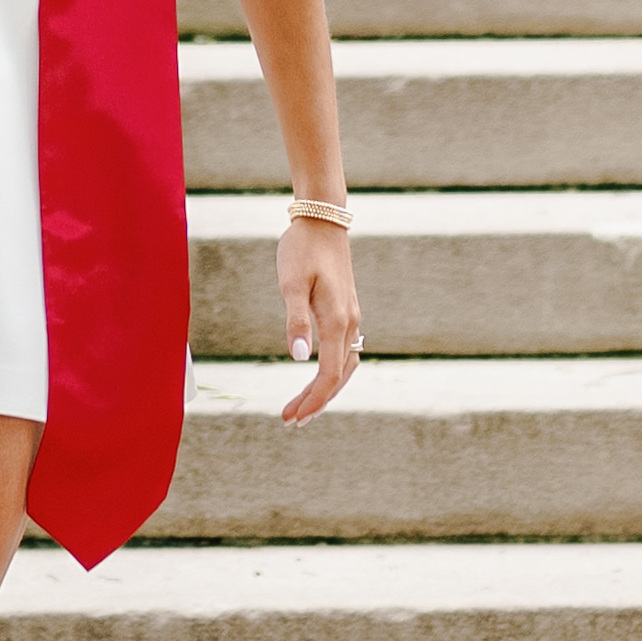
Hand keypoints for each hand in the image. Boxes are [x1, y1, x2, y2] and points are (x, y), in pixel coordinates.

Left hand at [278, 212, 359, 423]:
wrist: (322, 219)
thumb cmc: (302, 249)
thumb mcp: (292, 282)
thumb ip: (296, 320)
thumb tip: (298, 358)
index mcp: (337, 319)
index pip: (330, 373)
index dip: (313, 399)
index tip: (293, 418)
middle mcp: (350, 322)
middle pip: (339, 375)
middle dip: (317, 401)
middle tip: (291, 421)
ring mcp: (350, 316)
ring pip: (345, 366)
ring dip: (325, 389)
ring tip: (301, 407)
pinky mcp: (346, 310)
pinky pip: (344, 352)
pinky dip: (332, 372)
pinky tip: (316, 377)